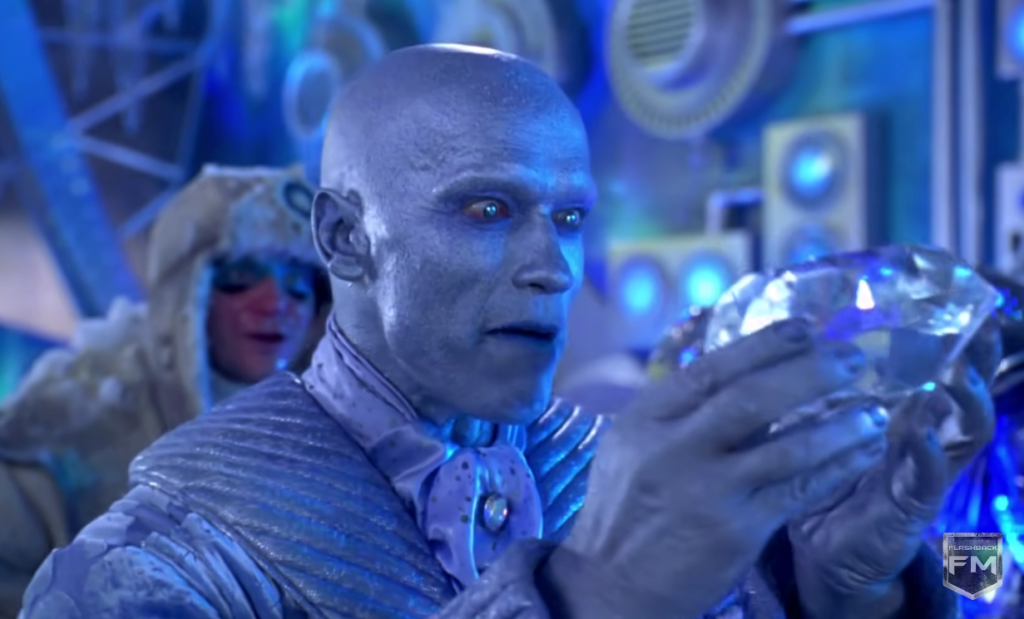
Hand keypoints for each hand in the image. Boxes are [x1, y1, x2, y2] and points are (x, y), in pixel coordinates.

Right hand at [539, 319, 889, 617]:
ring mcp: (707, 490)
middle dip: (811, 372)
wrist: (611, 584)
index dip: (764, 343)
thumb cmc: (625, 510)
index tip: (806, 327)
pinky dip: (837, 467)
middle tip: (851, 359)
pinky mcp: (737, 529)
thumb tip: (740, 372)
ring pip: (788, 446)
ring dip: (839, 425)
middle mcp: (673, 448)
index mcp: (644, 419)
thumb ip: (677, 412)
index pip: (711, 368)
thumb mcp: (631, 446)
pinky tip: (862, 454)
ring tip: (872, 411)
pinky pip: (799, 490)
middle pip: (753, 397)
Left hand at [788, 317, 1000, 618]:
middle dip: (978, 361)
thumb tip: (803, 330)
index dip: (957, 340)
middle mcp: (926, 434)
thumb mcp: (818, 422)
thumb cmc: (822, 474)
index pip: (940, 369)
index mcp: (905, 410)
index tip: (966, 305)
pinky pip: (929, 477)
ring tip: (958, 372)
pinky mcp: (912, 504)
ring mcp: (925, 469)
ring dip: (965, 400)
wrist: (819, 545)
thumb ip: (822, 387)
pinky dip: (928, 454)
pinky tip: (922, 434)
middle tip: (981, 329)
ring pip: (965, 431)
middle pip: (965, 393)